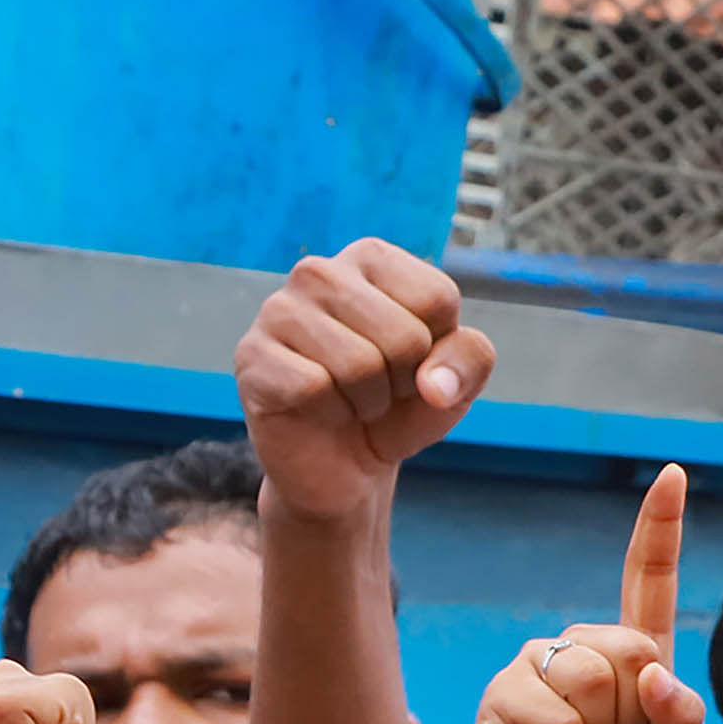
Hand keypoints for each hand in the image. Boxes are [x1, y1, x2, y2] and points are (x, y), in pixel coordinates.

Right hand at [236, 240, 492, 521]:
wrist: (348, 465)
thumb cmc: (401, 408)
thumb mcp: (457, 383)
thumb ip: (471, 360)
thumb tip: (434, 386)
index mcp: (372, 259)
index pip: (437, 298)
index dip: (438, 351)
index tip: (413, 364)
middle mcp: (318, 271)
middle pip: (403, 335)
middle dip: (404, 381)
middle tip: (380, 389)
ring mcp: (277, 310)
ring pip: (359, 364)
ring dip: (369, 401)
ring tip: (352, 400)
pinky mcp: (251, 356)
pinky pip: (313, 387)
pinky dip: (331, 413)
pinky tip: (319, 410)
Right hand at [465, 468, 704, 723]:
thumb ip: (680, 722)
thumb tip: (659, 677)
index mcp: (635, 658)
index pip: (647, 583)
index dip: (658, 530)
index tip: (673, 475)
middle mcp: (586, 650)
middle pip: (630, 646)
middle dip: (630, 710)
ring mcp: (540, 666)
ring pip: (591, 674)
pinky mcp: (504, 691)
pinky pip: (550, 706)